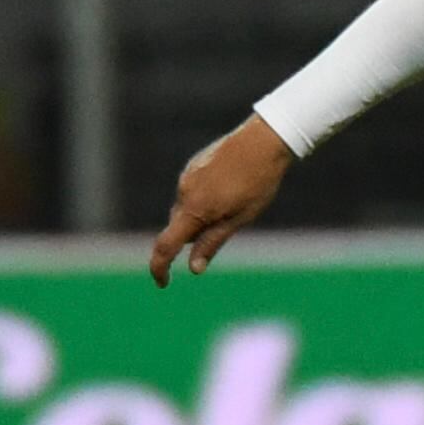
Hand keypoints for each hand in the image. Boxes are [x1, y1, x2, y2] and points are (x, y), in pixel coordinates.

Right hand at [150, 113, 294, 284]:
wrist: (263, 141)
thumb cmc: (257, 183)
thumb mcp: (240, 219)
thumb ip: (213, 242)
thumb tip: (194, 268)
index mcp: (194, 211)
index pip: (166, 246)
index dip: (160, 268)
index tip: (163, 283)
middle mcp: (184, 193)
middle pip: (178, 227)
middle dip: (193, 237)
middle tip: (229, 224)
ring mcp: (187, 177)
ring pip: (186, 209)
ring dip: (201, 216)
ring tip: (235, 202)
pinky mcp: (194, 166)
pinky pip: (192, 191)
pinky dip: (203, 199)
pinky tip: (229, 188)